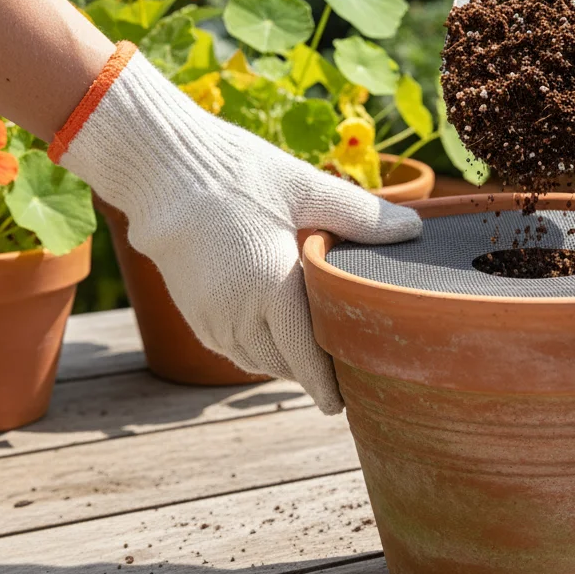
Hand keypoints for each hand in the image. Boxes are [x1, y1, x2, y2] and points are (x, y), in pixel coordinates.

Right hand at [52, 44, 421, 413]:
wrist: (160, 169)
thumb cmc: (238, 173)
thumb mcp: (306, 188)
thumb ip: (360, 216)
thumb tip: (414, 230)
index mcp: (272, 286)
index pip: (306, 356)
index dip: (325, 384)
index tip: (341, 404)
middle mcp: (238, 311)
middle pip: (284, 363)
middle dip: (309, 371)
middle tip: (341, 373)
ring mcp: (209, 315)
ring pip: (255, 360)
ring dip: (283, 363)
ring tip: (311, 360)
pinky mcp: (192, 310)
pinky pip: (230, 348)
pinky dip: (254, 351)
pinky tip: (272, 338)